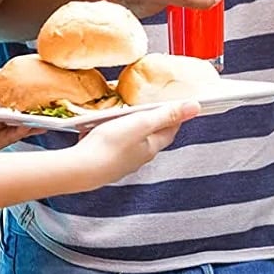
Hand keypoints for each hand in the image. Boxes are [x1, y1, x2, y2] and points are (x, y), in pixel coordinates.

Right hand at [70, 103, 197, 187]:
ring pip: (131, 141)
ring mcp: (121, 162)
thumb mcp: (141, 123)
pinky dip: (111, 135)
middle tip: (149, 105)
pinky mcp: (103, 162)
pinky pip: (111, 145)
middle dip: (152, 120)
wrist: (78, 170)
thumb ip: (166, 114)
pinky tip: (101, 129)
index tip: (175, 103)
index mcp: (151, 148)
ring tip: (124, 115)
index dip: (174, 116)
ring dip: (130, 127)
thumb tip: (195, 107)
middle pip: (151, 135)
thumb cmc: (110, 146)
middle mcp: (138, 157)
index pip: (170, 129)